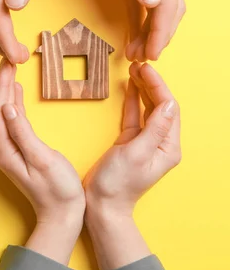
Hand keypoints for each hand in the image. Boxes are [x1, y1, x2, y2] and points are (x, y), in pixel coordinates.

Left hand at [0, 60, 84, 263]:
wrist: (63, 215)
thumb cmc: (57, 190)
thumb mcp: (42, 159)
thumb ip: (23, 133)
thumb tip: (8, 108)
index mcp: (6, 150)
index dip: (1, 86)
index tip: (6, 65)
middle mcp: (3, 149)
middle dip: (2, 84)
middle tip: (8, 61)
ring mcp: (10, 150)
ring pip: (4, 115)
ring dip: (7, 92)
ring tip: (11, 71)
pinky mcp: (19, 151)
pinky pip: (13, 123)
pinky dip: (15, 106)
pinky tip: (17, 96)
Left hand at [69, 0, 185, 60]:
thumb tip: (154, 2)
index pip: (168, 3)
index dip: (162, 31)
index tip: (152, 53)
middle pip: (169, 7)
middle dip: (159, 35)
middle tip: (143, 58)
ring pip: (159, 6)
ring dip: (151, 30)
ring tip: (136, 52)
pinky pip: (144, 1)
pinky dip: (141, 20)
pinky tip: (133, 33)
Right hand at [83, 62, 180, 269]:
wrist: (101, 204)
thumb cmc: (118, 183)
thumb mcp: (136, 153)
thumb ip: (153, 128)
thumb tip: (169, 104)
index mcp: (167, 147)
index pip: (168, 109)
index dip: (158, 87)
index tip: (145, 69)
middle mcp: (160, 143)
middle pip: (159, 106)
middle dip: (151, 84)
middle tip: (138, 65)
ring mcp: (144, 142)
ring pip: (147, 108)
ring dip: (141, 89)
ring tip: (134, 70)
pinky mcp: (129, 142)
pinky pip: (134, 116)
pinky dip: (132, 101)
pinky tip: (129, 87)